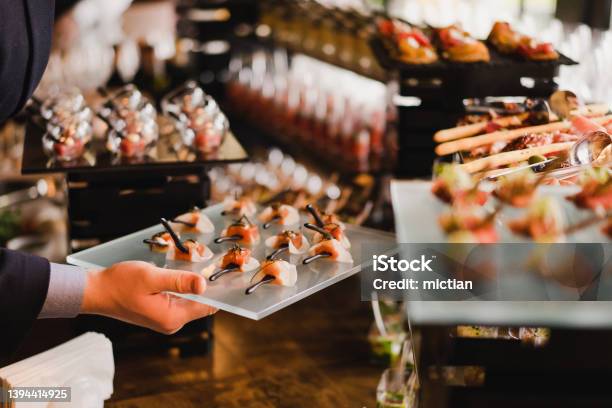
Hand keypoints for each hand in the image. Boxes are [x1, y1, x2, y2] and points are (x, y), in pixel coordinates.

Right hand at [81, 261, 216, 333]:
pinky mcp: (160, 313)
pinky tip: (180, 273)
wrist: (96, 291)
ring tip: (196, 264)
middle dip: (205, 285)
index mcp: (172, 317)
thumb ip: (178, 282)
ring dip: (193, 285)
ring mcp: (166, 319)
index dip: (217, 290)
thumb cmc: (120, 283)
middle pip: (201, 304)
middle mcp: (172, 322)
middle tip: (209, 261)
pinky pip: (180, 300)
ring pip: (191, 300)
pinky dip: (183, 287)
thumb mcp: (151, 278)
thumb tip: (203, 285)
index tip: (222, 272)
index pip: (207, 306)